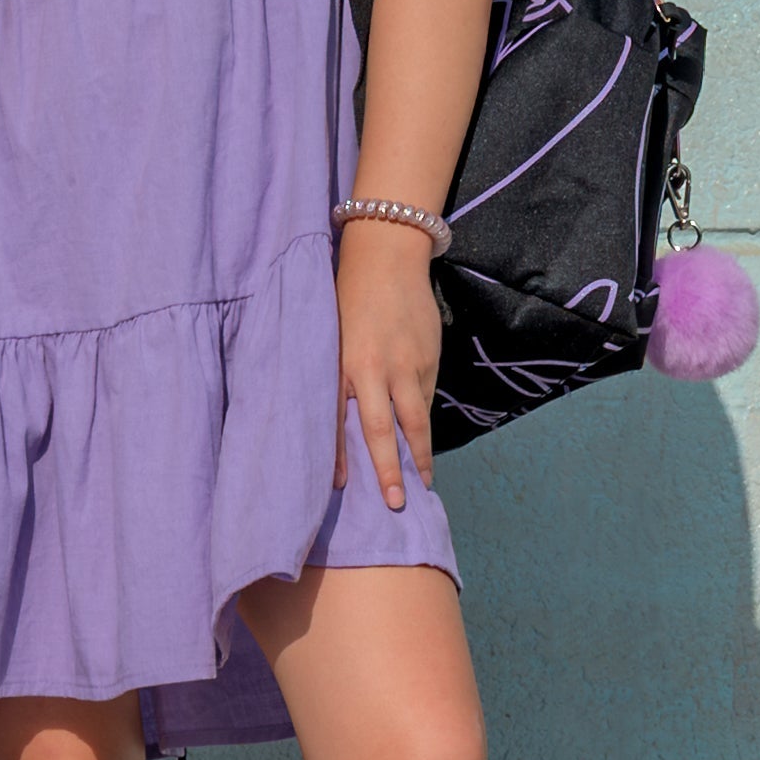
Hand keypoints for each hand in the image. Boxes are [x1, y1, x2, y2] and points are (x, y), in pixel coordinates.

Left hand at [336, 218, 440, 510]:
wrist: (386, 257)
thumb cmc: (348, 299)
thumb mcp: (331, 337)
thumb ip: (338, 377)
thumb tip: (345, 423)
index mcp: (340, 364)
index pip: (336, 419)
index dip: (338, 455)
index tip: (339, 488)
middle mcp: (372, 369)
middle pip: (381, 429)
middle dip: (388, 469)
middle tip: (395, 502)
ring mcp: (405, 365)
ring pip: (414, 419)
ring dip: (418, 455)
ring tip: (422, 483)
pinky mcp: (428, 358)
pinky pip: (425, 398)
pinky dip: (423, 423)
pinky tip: (422, 444)